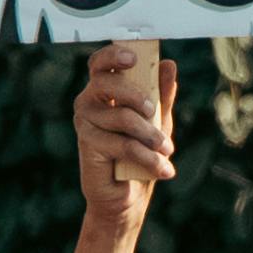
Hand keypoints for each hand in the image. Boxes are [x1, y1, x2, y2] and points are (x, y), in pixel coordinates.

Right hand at [72, 41, 176, 221]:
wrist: (128, 197)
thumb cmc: (140, 153)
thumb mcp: (158, 120)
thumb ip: (161, 94)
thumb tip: (168, 64)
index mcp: (104, 90)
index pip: (100, 63)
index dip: (113, 55)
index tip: (133, 58)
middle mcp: (88, 102)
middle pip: (106, 83)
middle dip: (136, 95)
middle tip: (154, 111)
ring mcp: (84, 122)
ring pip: (122, 117)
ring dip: (151, 135)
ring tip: (167, 150)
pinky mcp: (87, 144)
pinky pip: (122, 144)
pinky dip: (147, 157)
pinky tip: (162, 169)